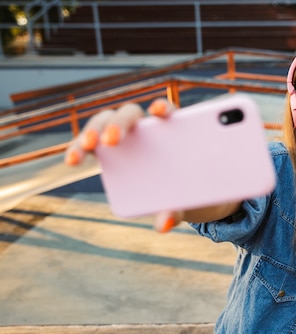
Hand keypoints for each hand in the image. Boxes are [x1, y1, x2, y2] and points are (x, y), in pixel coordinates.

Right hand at [64, 98, 181, 231]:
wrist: (178, 191)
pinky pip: (89, 142)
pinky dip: (79, 147)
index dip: (162, 108)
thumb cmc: (185, 188)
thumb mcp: (184, 200)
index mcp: (172, 130)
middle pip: (131, 114)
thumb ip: (176, 209)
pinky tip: (72, 160)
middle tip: (113, 140)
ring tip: (86, 146)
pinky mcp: (107, 148)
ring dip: (93, 131)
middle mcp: (145, 126)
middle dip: (120, 123)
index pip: (167, 111)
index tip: (158, 113)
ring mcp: (124, 135)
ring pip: (105, 122)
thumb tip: (164, 226)